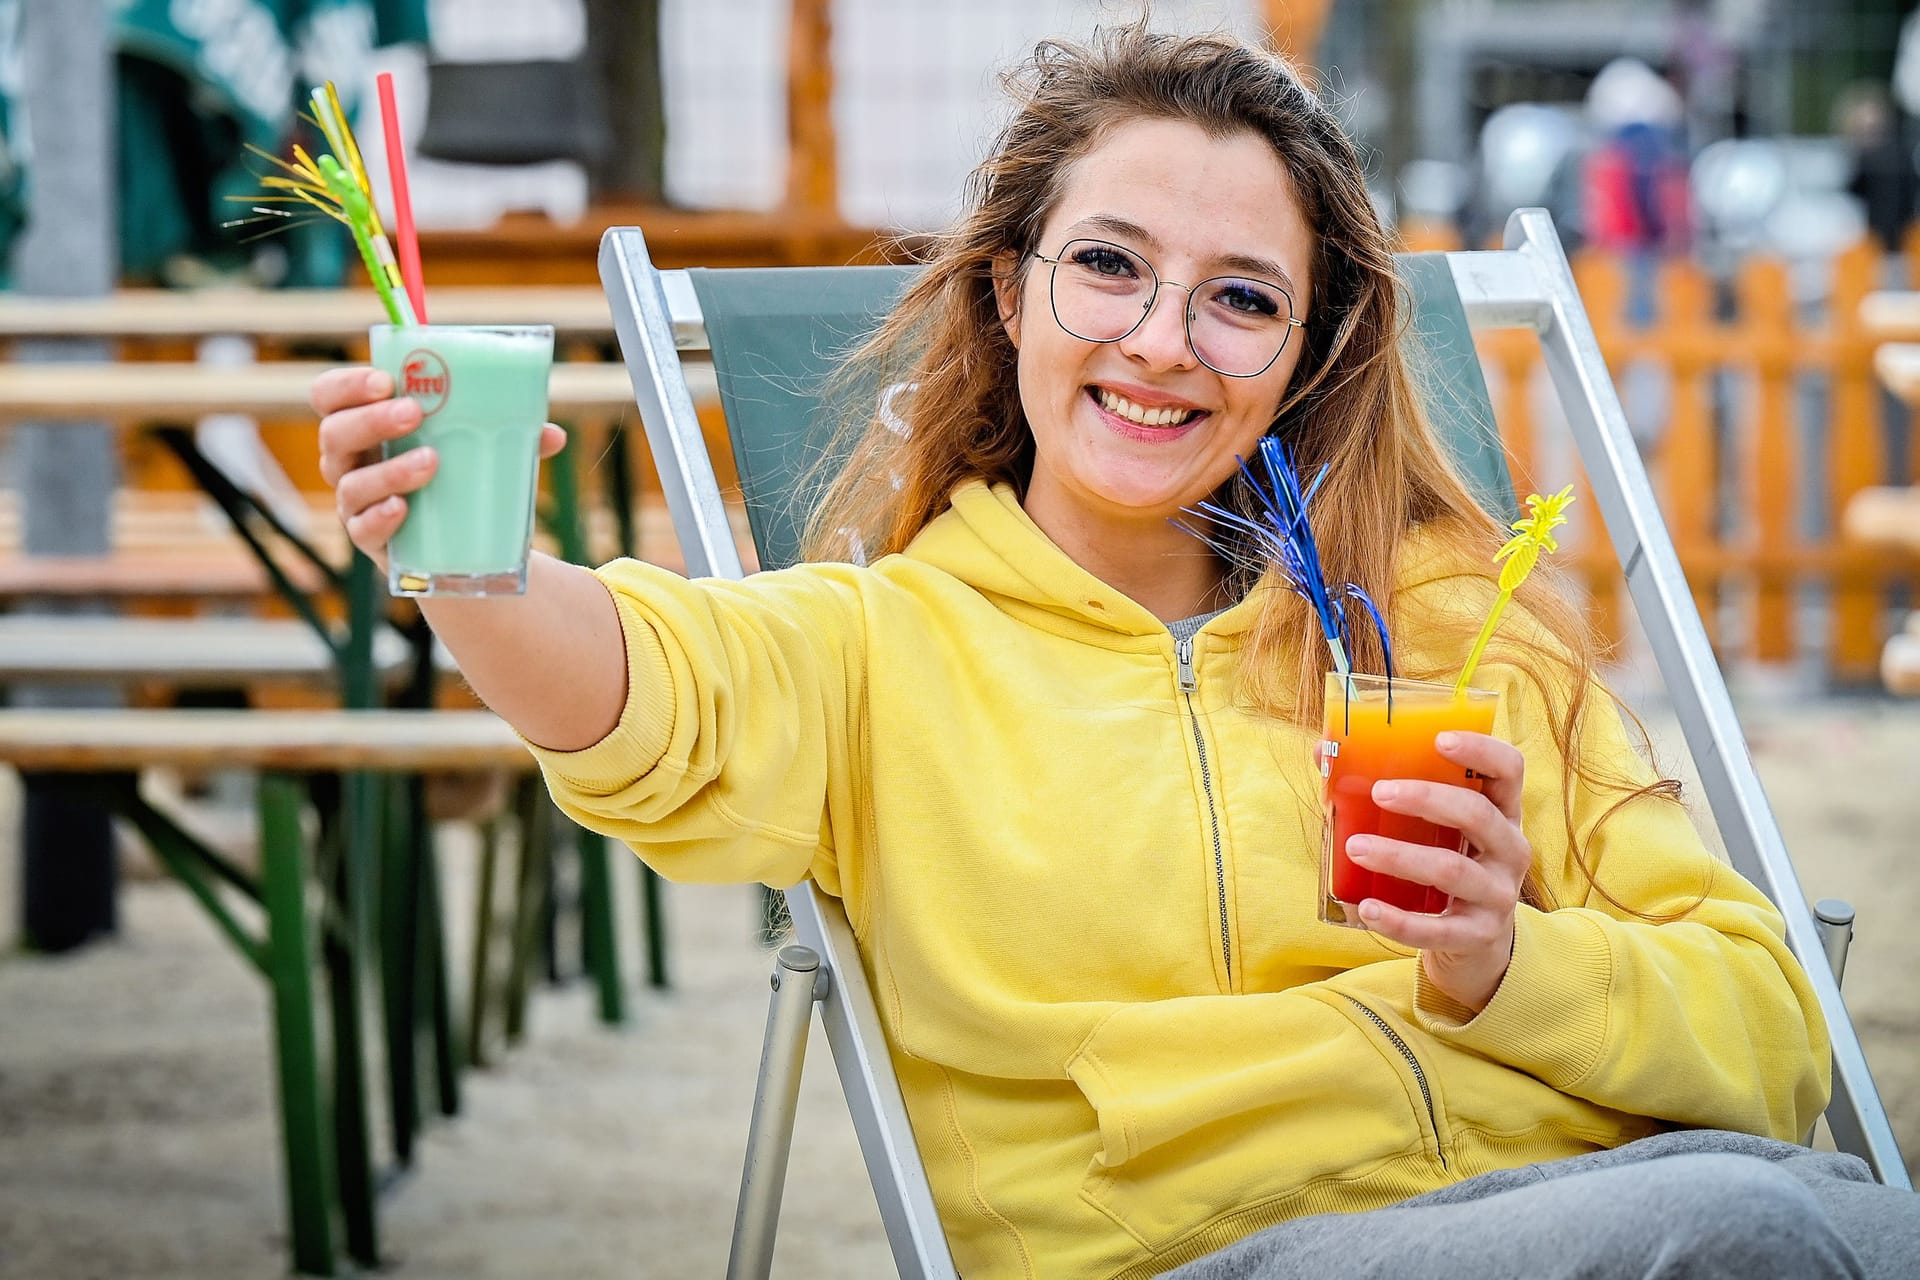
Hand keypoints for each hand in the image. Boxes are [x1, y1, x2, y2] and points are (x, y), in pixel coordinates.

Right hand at [311, 366, 567, 565]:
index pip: (330, 397)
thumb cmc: (458, 476)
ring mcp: (356, 503)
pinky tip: (402, 508)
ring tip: (431, 462)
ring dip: (388, 469)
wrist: (458, 546)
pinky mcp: (370, 541)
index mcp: (366, 427)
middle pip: (334, 434)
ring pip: (350, 483)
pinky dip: (381, 517)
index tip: (385, 379)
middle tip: (412, 413)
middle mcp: (350, 462)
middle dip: (370, 420)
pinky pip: (362, 529)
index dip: (347, 385)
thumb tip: (553, 436)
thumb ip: (511, 436)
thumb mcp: (479, 449)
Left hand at [1345, 731, 1530, 1013]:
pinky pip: (1436, 929)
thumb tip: (1321, 752)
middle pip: (1478, 814)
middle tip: (1379, 792)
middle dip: (1427, 799)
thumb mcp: (1432, 827)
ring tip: (1355, 847)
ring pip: (1452, 870)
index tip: (1440, 739)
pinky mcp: (1478, 935)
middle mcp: (1509, 850)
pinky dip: (1398, 920)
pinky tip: (1367, 908)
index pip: (1508, 769)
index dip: (1481, 749)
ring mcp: (1498, 895)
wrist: (1473, 942)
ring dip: (1400, 856)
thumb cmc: (1443, 864)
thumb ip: (1389, 789)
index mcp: (1501, 812)